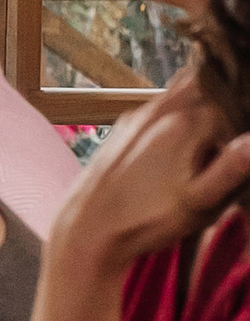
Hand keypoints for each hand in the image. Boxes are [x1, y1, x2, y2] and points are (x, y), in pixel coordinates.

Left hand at [25, 75, 249, 320]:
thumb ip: (232, 167)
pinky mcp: (121, 128)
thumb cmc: (146, 219)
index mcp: (185, 122)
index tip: (227, 163)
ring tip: (194, 153)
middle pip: (203, 89)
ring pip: (179, 97)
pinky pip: (157, 111)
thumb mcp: (200, 202)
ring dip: (194, 114)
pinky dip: (170, 122)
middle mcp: (159, 109)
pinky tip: (167, 157)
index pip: (230, 108)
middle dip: (216, 113)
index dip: (236, 132)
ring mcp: (136, 116)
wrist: (87, 230)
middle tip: (213, 150)